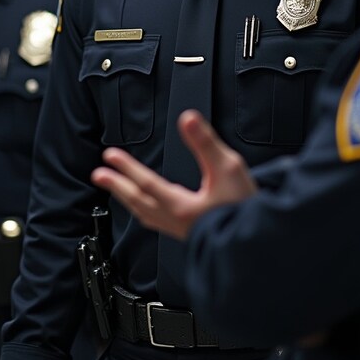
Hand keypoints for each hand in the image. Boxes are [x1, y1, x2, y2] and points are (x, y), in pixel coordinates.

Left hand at [91, 109, 256, 239]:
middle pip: (139, 202)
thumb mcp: (228, 168)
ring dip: (129, 200)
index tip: (110, 156)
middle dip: (118, 186)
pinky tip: (148, 211)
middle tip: (100, 175)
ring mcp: (183, 231)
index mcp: (182, 206)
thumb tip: (188, 119)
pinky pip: (158, 224)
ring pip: (146, 215)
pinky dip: (146, 213)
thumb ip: (205, 142)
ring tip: (118, 191)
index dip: (127, 168)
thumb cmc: (247, 207)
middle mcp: (177, 221)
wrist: (259, 240)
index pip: (146, 183)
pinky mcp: (191, 235)